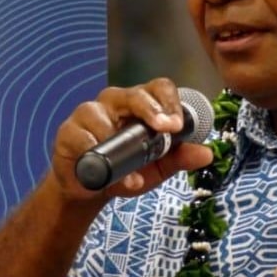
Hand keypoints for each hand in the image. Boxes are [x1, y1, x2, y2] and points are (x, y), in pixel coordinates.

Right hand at [49, 78, 212, 202]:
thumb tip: (207, 154)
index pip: (159, 88)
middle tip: (165, 128)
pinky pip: (82, 138)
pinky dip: (94, 155)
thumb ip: (181, 157)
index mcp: (142, 104)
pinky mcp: (68, 131)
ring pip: (102, 115)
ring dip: (118, 143)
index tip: (177, 125)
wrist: (90, 188)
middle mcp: (117, 101)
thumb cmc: (127, 167)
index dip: (170, 101)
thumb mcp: (158, 166)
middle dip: (151, 110)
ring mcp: (90, 113)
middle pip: (135, 95)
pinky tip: (104, 172)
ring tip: (132, 170)